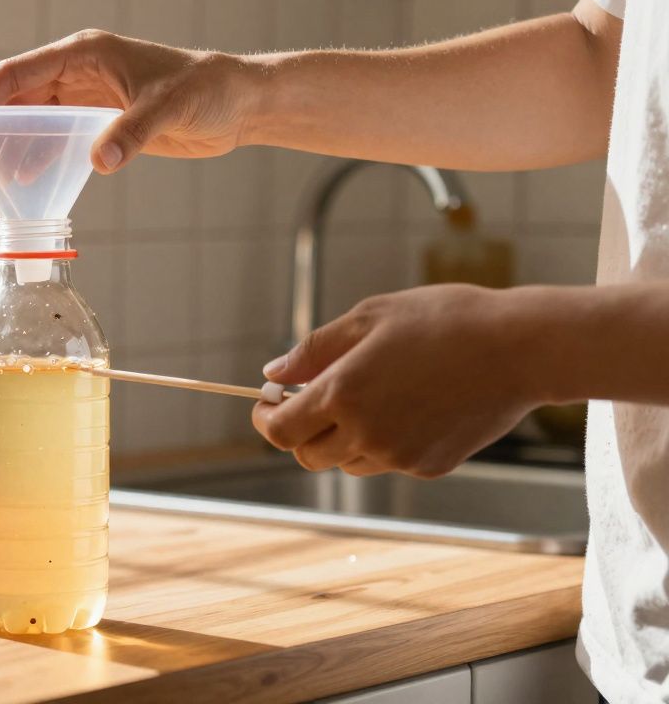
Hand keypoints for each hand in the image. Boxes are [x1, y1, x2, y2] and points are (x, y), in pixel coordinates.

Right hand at [0, 30, 255, 180]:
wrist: (236, 104)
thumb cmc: (206, 90)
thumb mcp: (167, 109)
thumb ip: (131, 134)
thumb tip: (98, 162)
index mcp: (86, 54)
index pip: (20, 72)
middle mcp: (81, 72)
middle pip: (19, 97)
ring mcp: (89, 96)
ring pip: (34, 119)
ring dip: (10, 146)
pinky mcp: (101, 121)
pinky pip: (57, 137)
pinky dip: (38, 157)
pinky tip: (26, 181)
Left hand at [252, 285, 544, 477]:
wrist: (521, 348)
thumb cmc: (444, 320)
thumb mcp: (369, 318)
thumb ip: (314, 350)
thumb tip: (273, 374)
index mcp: (342, 395)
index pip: (279, 431)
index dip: (265, 418)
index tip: (268, 402)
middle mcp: (365, 434)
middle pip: (307, 455)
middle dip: (300, 431)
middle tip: (311, 400)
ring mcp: (398, 457)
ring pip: (346, 463)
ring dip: (342, 438)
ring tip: (372, 396)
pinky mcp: (429, 467)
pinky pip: (388, 463)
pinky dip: (384, 443)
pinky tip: (412, 406)